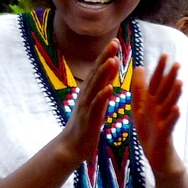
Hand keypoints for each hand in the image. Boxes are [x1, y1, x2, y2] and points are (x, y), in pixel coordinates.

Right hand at [60, 40, 119, 165]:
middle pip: (96, 73)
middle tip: (114, 42)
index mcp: (89, 90)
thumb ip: (104, 83)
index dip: (106, 54)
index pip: (98, 69)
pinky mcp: (89, 119)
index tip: (115, 41)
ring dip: (103, 72)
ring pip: (95, 86)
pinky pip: (96, 106)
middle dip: (105, 57)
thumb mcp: (98, 100)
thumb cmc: (87, 123)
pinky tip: (109, 88)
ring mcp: (86, 106)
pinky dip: (102, 96)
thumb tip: (112, 64)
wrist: (72, 146)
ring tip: (113, 60)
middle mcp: (86, 95)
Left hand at [133, 53, 182, 175]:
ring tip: (179, 83)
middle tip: (177, 63)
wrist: (156, 156)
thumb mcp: (139, 107)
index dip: (159, 70)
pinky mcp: (164, 134)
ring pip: (169, 105)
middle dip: (170, 79)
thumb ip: (139, 89)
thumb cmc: (149, 131)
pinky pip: (169, 124)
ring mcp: (163, 120)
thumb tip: (139, 67)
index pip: (156, 83)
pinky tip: (177, 108)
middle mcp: (159, 109)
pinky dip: (173, 116)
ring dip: (174, 95)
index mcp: (152, 102)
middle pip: (165, 92)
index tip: (164, 55)